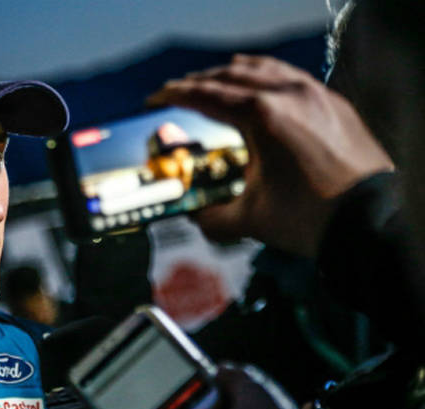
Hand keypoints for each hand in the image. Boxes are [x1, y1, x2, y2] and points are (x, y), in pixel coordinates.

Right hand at [147, 55, 393, 256]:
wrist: (369, 222)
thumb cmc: (310, 218)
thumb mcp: (249, 219)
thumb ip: (211, 216)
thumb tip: (194, 217)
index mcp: (261, 115)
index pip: (207, 95)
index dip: (175, 95)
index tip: (156, 99)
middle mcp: (287, 94)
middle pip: (231, 75)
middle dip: (200, 82)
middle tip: (179, 93)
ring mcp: (314, 94)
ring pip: (264, 68)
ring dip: (233, 73)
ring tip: (215, 82)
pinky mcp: (333, 103)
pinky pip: (291, 77)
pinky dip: (266, 77)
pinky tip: (261, 87)